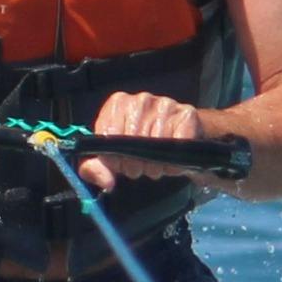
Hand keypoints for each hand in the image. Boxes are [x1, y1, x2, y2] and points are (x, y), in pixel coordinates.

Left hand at [78, 90, 208, 190]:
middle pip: (131, 143)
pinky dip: (173, 164)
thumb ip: (96, 168)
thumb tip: (107, 181)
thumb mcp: (113, 156)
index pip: (108, 137)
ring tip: (156, 164)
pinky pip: (175, 148)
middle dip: (134, 165)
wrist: (183, 138)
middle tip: (141, 166)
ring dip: (154, 166)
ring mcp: (165, 104)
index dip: (113, 159)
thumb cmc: (142, 145)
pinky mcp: (186, 114)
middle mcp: (141, 100)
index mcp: (118, 103)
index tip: (120, 165)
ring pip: (154, 147)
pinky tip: (171, 161)